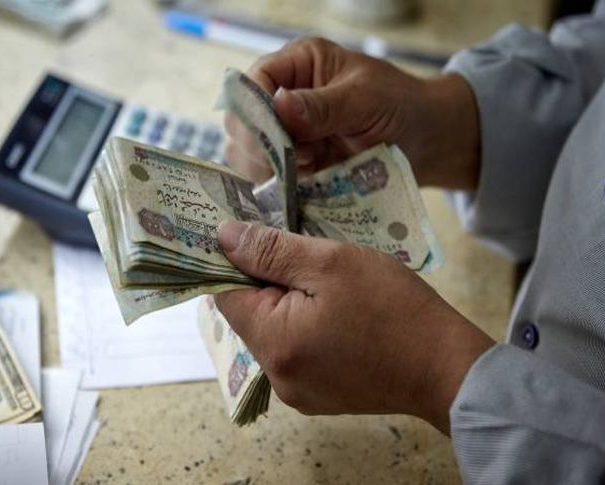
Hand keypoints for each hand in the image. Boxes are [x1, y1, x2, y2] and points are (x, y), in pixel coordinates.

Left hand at [214, 221, 493, 432]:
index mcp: (273, 343)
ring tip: (327, 286)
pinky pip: (296, 353)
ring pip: (274, 333)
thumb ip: (271, 250)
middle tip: (306, 257)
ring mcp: (297, 391)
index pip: (225, 295)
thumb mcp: (331, 263)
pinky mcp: (319, 397)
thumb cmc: (393, 309)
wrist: (448, 368)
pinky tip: (338, 315)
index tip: (258, 238)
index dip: (236, 262)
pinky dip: (306, 329)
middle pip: (250, 315)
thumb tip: (223, 237)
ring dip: (290, 305)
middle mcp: (276, 376)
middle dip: (269, 282)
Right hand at [225, 37, 480, 189]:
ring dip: (266, 168)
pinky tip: (300, 187)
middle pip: (241, 121)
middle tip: (293, 162)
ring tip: (305, 172)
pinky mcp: (292, 164)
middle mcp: (284, 98)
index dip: (254, 110)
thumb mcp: (365, 99)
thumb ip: (322, 105)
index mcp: (298, 65)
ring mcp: (285, 133)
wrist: (425, 141)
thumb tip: (278, 104)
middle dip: (259, 145)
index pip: (254, 82)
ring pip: (247, 153)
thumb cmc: (400, 106)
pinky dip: (276, 186)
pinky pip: (267, 177)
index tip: (273, 138)